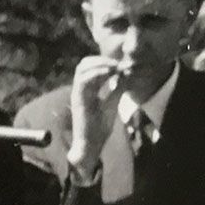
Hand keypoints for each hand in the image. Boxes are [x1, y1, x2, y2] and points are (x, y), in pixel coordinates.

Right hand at [67, 56, 125, 177]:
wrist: (90, 145)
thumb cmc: (99, 128)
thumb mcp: (112, 104)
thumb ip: (118, 90)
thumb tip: (126, 75)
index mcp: (87, 90)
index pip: (90, 68)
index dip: (104, 62)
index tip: (121, 64)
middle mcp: (80, 90)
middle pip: (84, 64)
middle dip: (101, 59)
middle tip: (117, 63)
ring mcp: (77, 94)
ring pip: (82, 69)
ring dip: (99, 64)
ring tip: (114, 66)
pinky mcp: (78, 100)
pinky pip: (83, 80)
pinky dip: (97, 73)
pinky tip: (110, 73)